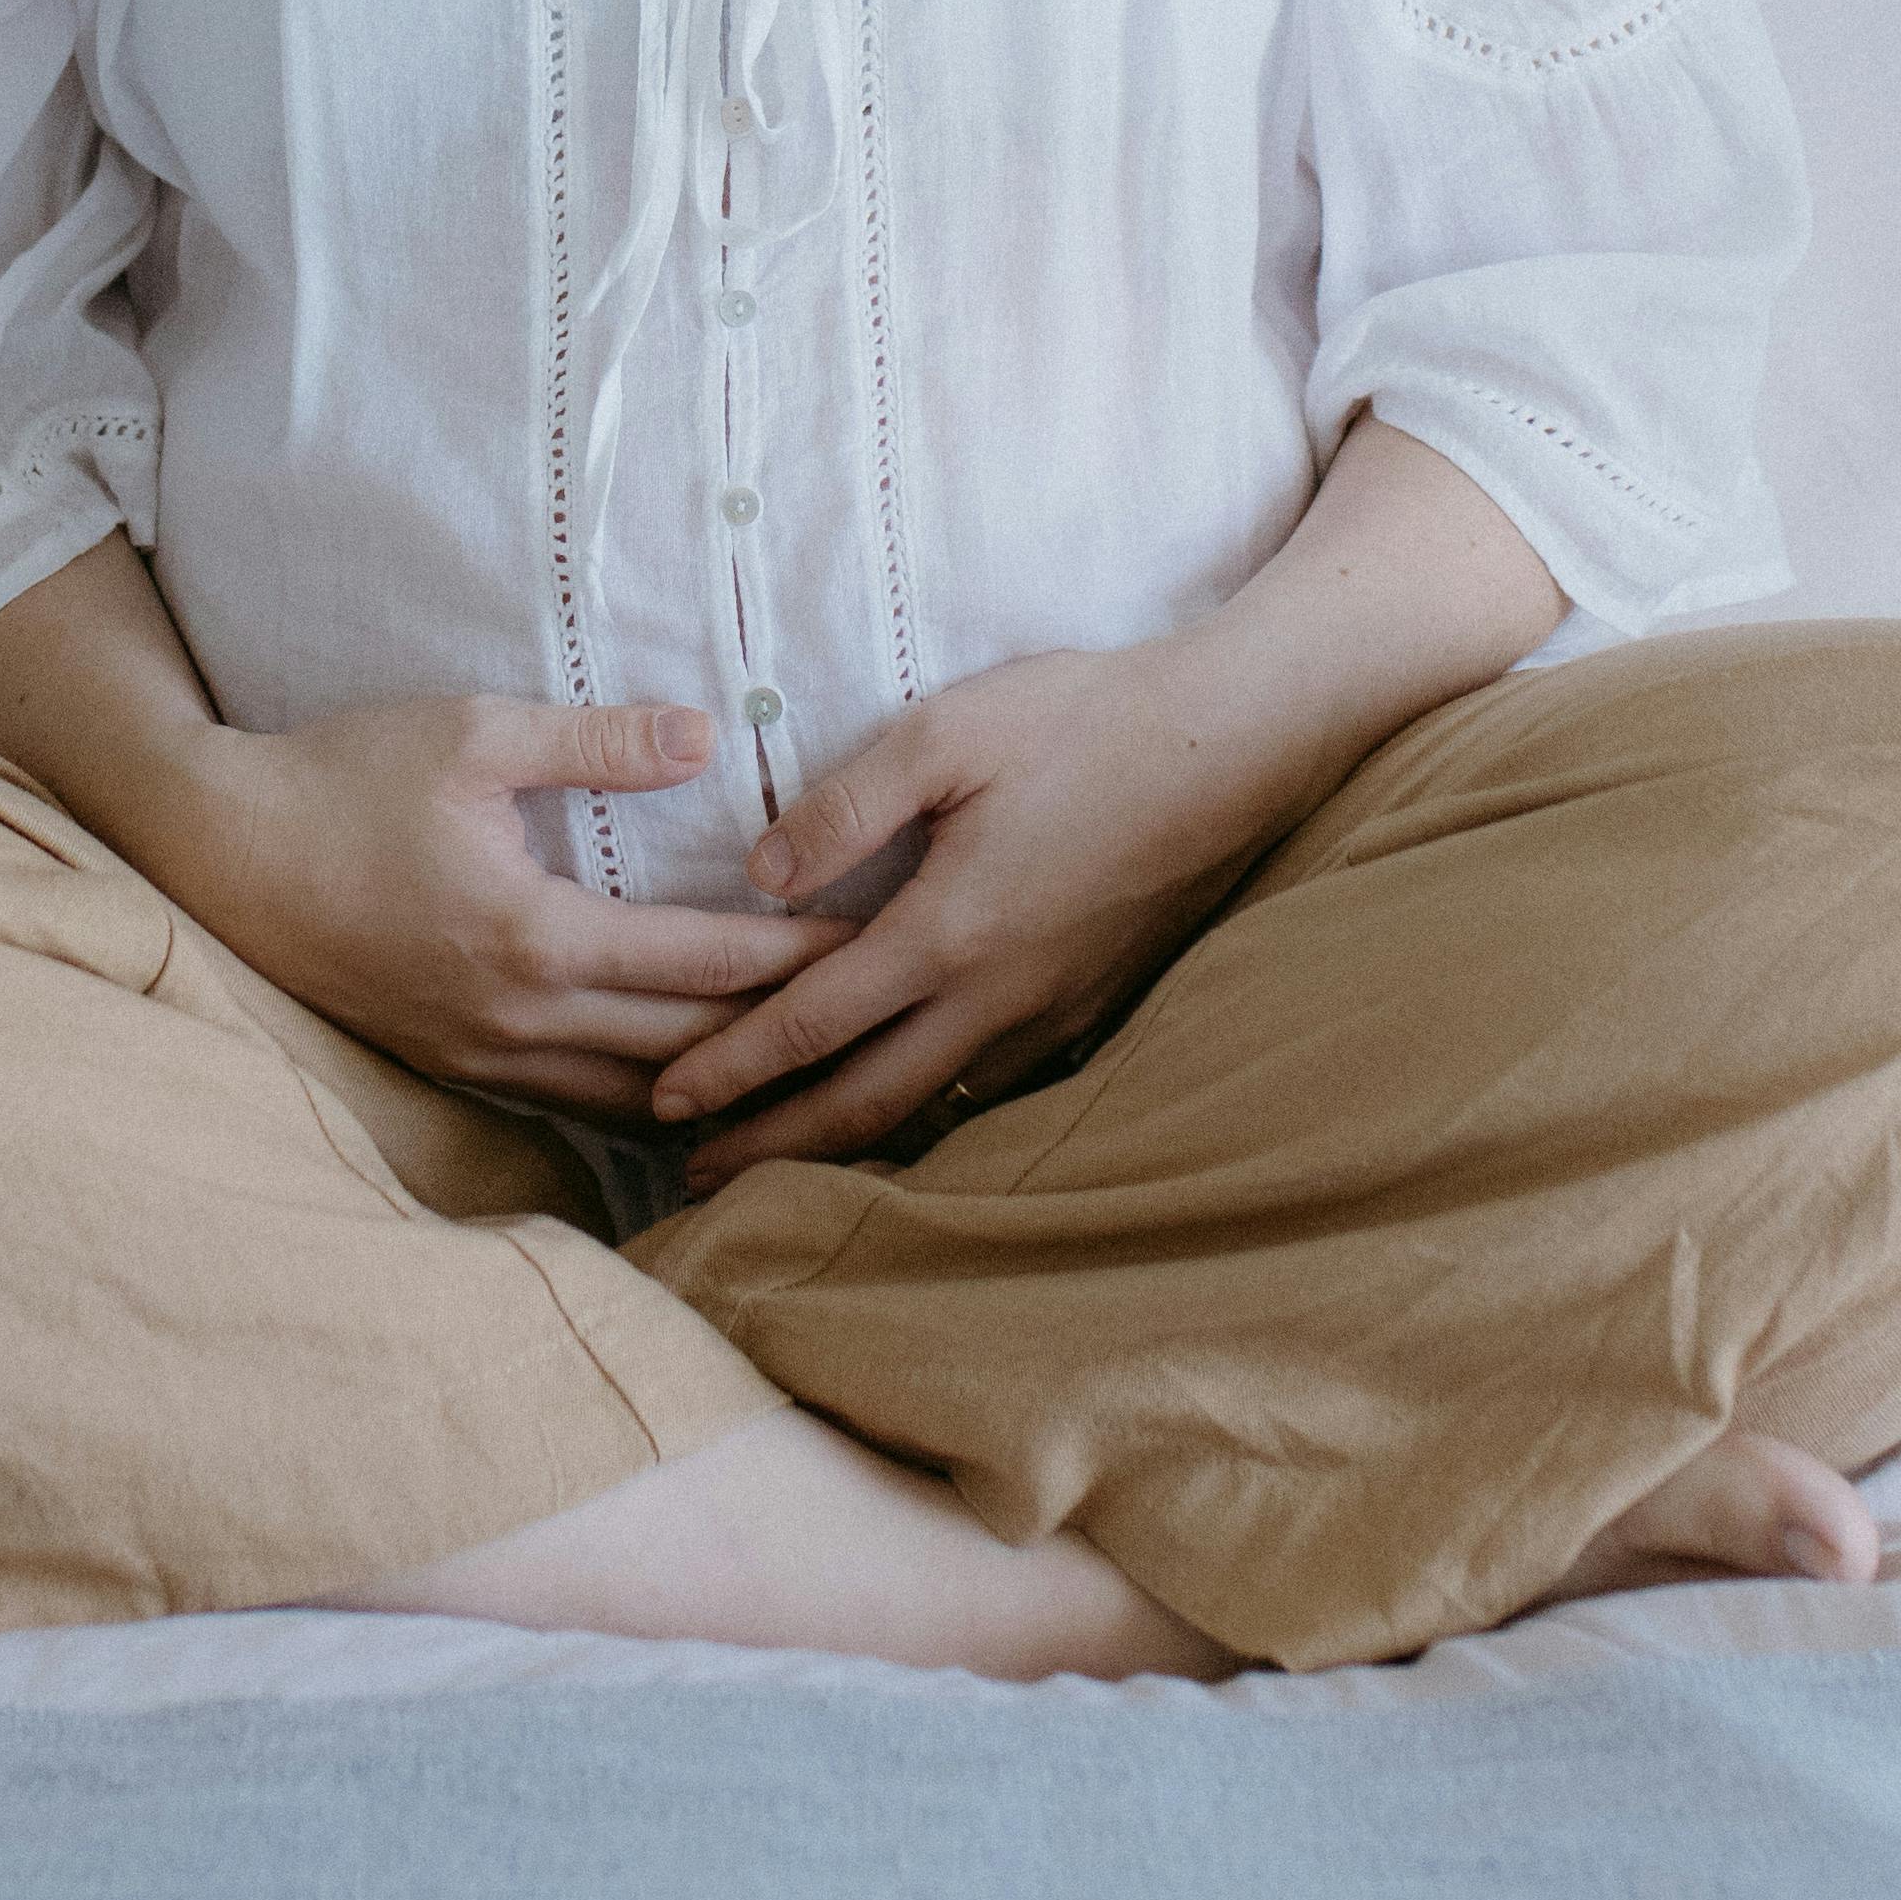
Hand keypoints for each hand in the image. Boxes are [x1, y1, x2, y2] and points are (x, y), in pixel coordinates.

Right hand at [140, 691, 853, 1116]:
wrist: (223, 852)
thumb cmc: (343, 776)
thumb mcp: (471, 731)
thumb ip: (595, 740)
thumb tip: (707, 736)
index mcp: (533, 936)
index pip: (699, 964)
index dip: (792, 959)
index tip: (867, 947)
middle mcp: (518, 1017)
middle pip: (684, 1047)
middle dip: (782, 1034)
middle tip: (868, 1014)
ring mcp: (483, 1055)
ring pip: (634, 1096)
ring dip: (721, 1086)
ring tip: (803, 1070)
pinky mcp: (456, 1066)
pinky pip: (576, 1102)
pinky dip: (648, 1099)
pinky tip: (694, 1093)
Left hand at [647, 640, 1290, 1184]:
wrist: (1235, 746)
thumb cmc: (1087, 722)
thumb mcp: (949, 733)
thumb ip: (845, 805)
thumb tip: (761, 876)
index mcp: (946, 933)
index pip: (811, 1024)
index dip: (730, 1068)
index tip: (664, 1101)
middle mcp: (995, 998)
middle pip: (862, 1103)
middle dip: (770, 1145)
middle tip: (696, 1178)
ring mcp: (1050, 1012)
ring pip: (929, 1108)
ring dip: (844, 1141)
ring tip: (781, 1159)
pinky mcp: (1092, 1005)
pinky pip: (990, 1086)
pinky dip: (925, 1114)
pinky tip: (903, 1110)